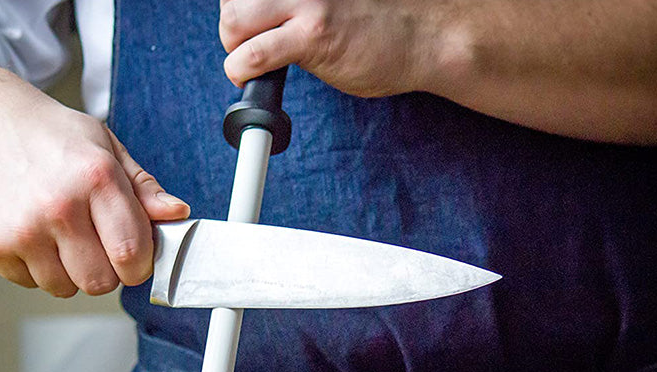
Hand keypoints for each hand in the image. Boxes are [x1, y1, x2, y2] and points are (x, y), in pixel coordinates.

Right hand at [0, 71, 189, 296]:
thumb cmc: (45, 133)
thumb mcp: (104, 146)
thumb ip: (143, 187)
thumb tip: (176, 214)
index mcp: (97, 177)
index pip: (134, 253)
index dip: (139, 264)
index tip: (133, 257)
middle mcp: (60, 206)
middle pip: (101, 282)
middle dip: (105, 271)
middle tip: (94, 244)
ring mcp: (24, 229)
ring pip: (65, 288)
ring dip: (68, 271)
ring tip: (58, 234)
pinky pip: (30, 283)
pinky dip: (35, 267)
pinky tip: (30, 233)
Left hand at [219, 0, 449, 96]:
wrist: (424, 37)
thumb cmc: (377, 23)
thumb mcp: (328, 1)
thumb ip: (292, 6)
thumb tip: (254, 22)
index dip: (241, 11)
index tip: (251, 29)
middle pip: (231, 1)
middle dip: (234, 30)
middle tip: (254, 47)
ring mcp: (307, 3)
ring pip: (233, 21)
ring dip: (235, 49)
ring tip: (257, 62)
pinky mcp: (314, 35)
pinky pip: (253, 55)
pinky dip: (241, 72)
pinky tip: (253, 78)